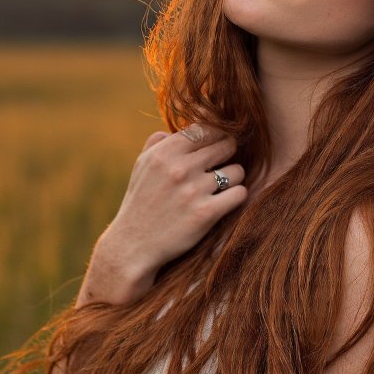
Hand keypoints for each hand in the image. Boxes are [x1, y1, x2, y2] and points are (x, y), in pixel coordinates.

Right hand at [89, 122, 246, 286]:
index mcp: (164, 153)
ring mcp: (193, 190)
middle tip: (222, 166)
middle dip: (228, 154)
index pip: (206, 128)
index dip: (217, 135)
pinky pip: (239, 194)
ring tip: (222, 187)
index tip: (217, 146)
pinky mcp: (206, 213)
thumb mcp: (141, 168)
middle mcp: (179, 168)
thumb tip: (169, 130)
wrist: (133, 245)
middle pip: (227, 145)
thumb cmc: (140, 204)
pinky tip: (225, 202)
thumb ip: (156, 145)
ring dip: (234, 179)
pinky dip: (236, 197)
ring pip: (237, 171)